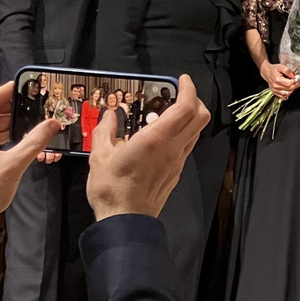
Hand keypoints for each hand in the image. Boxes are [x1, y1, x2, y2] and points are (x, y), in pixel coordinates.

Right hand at [86, 72, 210, 219]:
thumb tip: (109, 115)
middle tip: (180, 92)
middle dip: (195, 99)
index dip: (189, 89)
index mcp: (156, 139)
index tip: (182, 80)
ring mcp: (177, 161)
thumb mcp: (99, 155)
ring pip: (196, 131)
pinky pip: (187, 145)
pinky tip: (164, 135)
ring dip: (190, 117)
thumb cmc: (111, 188)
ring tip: (170, 112)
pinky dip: (183, 132)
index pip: (186, 107)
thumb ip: (106, 130)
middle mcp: (173, 148)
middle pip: (200, 117)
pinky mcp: (176, 172)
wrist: (125, 221)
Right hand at [260, 60, 297, 98]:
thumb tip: (293, 76)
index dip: (296, 82)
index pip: (290, 83)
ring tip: (294, 85)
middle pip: (289, 89)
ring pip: (287, 93)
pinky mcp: (275, 92)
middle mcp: (276, 86)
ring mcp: (275, 90)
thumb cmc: (273, 69)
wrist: (267, 72)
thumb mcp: (281, 66)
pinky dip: (288, 93)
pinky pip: (283, 96)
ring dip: (293, 90)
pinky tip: (290, 89)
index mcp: (278, 80)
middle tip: (299, 82)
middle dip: (296, 85)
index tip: (298, 79)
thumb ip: (288, 71)